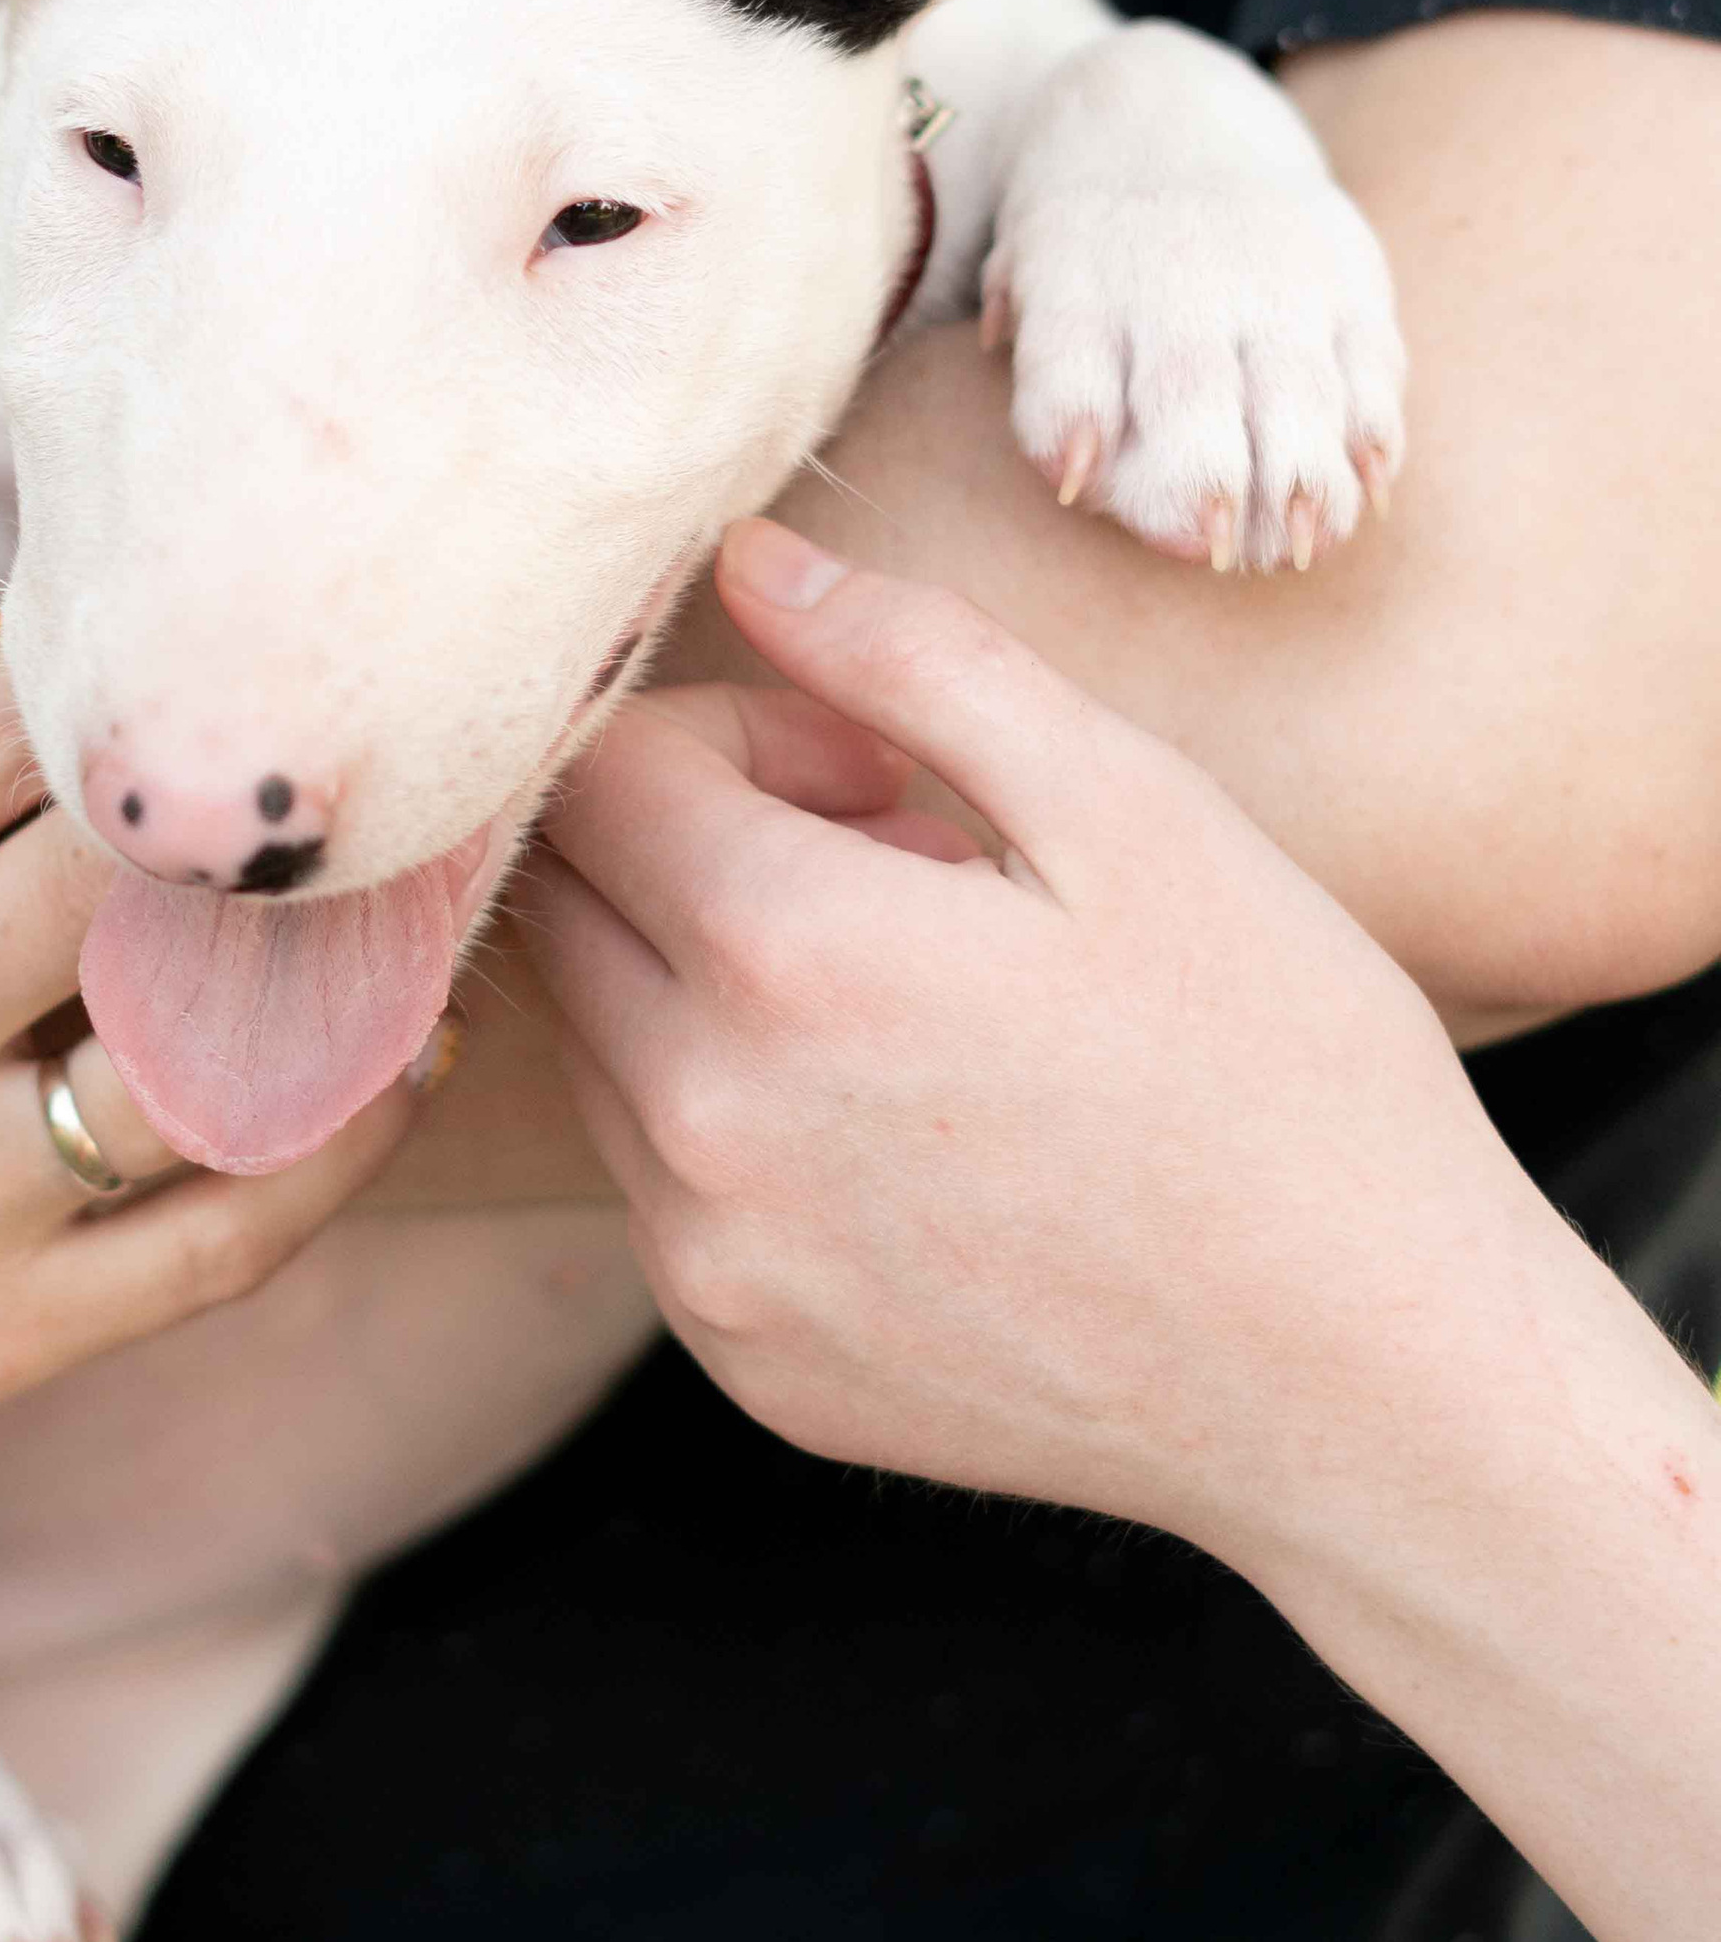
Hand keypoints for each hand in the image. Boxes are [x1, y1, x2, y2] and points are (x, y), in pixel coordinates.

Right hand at [0, 648, 407, 1816]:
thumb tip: (10, 651)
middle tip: (391, 723)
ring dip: (345, 981)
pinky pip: (227, 1232)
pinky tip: (402, 1064)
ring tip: (437, 898)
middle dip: (251, 807)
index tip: (226, 600)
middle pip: (105, 879)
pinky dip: (342, 1141)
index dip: (104, 660)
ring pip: (201, 1060)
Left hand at [532, 514, 1551, 1581]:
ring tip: (918, 1004)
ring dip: (710, 985)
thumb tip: (742, 564)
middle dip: (698, 842)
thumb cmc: (1281, 1069)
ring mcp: (712, 1262)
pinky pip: (660, 1191)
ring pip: (601, 1047)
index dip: (727, 729)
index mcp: (786, 953)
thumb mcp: (1129, 806)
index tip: (869, 770)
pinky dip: (738, 1123)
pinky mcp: (745, 1360)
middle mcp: (701, 1121)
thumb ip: (910, 660)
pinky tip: (917, 1133)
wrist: (1368, 1377)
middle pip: (572, 903)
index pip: (606, 772)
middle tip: (902, 868)